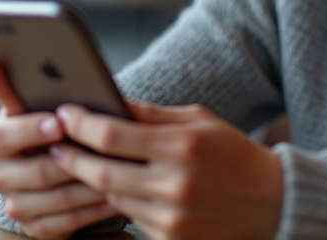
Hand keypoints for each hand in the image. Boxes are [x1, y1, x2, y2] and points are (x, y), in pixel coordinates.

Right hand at [0, 60, 120, 238]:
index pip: (4, 137)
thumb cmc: (43, 126)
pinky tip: (114, 195)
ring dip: (89, 185)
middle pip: (36, 172)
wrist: (45, 162)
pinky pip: (67, 222)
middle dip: (72, 160)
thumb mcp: (28, 104)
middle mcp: (0, 175)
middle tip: (100, 150)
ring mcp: (16, 204)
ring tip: (117, 170)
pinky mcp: (35, 226)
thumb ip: (12, 88)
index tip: (59, 122)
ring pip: (56, 198)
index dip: (31, 130)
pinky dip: (92, 209)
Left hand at [54, 102, 283, 239]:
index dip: (80, 124)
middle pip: (101, 173)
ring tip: (80, 162)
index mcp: (182, 146)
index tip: (65, 114)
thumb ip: (151, 114)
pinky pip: (130, 218)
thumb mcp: (198, 120)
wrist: (272, 202)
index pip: (112, 136)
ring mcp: (172, 217)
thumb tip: (109, 101)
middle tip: (54, 145)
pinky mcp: (171, 239)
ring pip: (112, 198)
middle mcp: (174, 184)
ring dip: (93, 180)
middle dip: (71, 157)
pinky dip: (120, 201)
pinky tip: (115, 187)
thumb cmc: (233, 152)